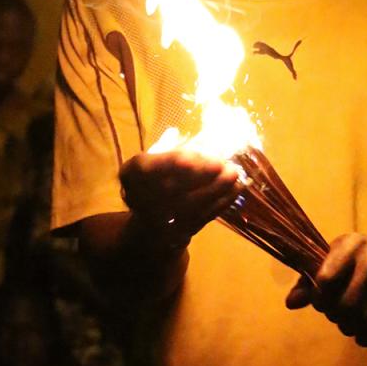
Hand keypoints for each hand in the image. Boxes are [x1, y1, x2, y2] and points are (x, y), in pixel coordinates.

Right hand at [119, 150, 239, 244]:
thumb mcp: (156, 158)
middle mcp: (138, 198)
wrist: (150, 222)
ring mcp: (158, 219)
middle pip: (172, 188)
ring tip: (234, 174)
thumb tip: (191, 133)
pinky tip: (235, 189)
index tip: (195, 156)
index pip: (148, 168)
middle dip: (201, 175)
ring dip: (216, 189)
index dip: (171, 162)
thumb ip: (171, 145)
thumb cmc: (156, 178)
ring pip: (190, 204)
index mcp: (130, 174)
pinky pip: (202, 217)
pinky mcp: (178, 232)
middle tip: (224, 164)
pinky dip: (221, 203)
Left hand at [285, 233, 366, 345]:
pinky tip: (360, 333)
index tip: (319, 301)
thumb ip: (307, 281)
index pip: (326, 279)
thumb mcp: (328, 260)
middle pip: (347, 303)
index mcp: (351, 244)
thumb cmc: (352, 258)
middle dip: (334, 315)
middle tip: (333, 314)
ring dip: (350, 327)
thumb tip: (291, 303)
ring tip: (346, 324)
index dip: (318, 298)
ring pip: (366, 317)